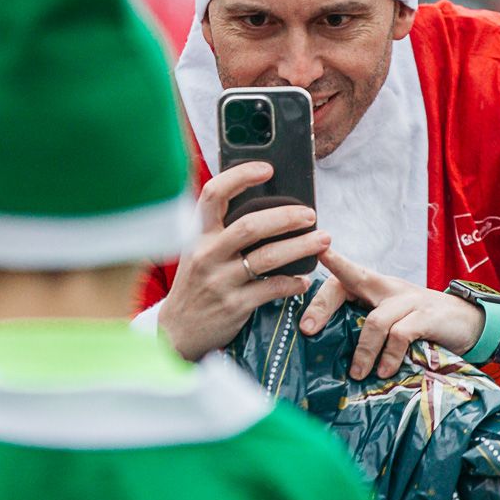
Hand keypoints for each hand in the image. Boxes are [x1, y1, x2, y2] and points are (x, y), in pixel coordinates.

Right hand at [157, 161, 329, 359]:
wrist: (177, 330)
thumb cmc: (196, 284)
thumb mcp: (198, 252)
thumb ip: (222, 231)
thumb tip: (266, 207)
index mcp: (197, 235)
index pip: (214, 194)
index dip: (240, 176)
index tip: (267, 169)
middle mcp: (206, 254)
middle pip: (250, 226)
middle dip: (285, 217)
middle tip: (310, 214)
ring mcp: (220, 281)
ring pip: (267, 257)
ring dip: (300, 247)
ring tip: (322, 240)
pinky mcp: (234, 305)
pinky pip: (272, 289)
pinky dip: (293, 283)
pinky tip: (304, 280)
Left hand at [303, 248, 485, 379]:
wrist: (469, 322)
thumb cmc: (422, 324)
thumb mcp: (392, 321)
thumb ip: (367, 327)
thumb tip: (332, 353)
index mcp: (377, 287)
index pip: (346, 273)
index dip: (330, 263)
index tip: (314, 252)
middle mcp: (389, 287)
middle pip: (351, 280)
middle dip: (324, 303)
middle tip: (307, 329)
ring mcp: (409, 299)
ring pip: (375, 320)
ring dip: (362, 351)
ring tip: (357, 373)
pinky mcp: (427, 316)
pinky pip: (400, 335)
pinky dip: (389, 356)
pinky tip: (385, 371)